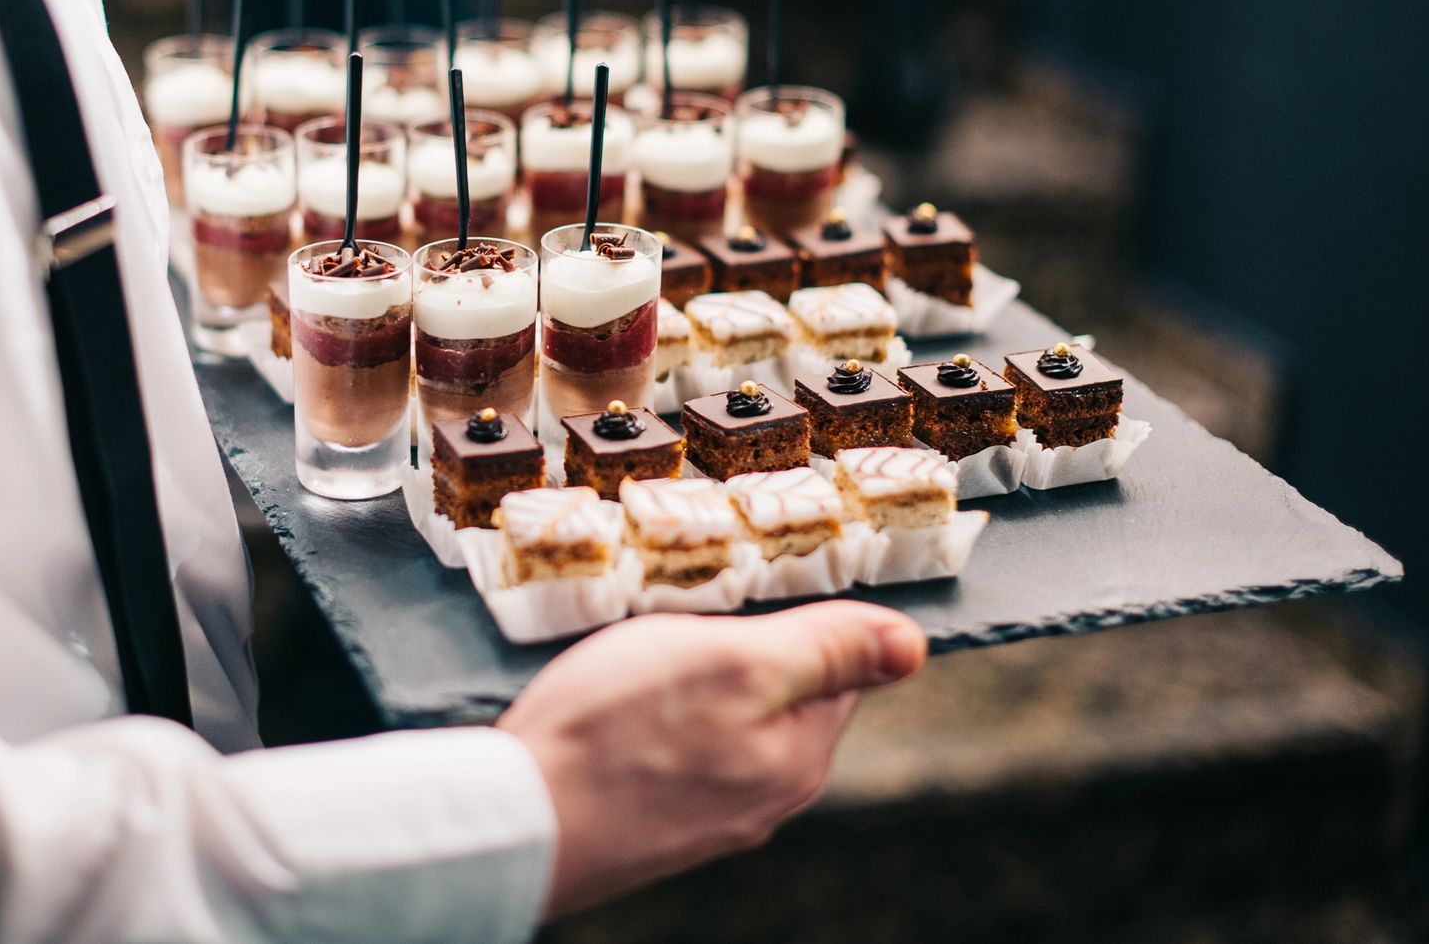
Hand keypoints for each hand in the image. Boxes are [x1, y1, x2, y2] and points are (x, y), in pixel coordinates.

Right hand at [499, 601, 925, 917]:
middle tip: (673, 629)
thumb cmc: (614, 732)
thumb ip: (824, 650)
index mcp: (797, 754)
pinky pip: (675, 754)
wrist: (513, 824)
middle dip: (734, 652)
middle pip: (777, 694)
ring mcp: (707, 819)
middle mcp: (764, 798)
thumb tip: (914, 645)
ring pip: (722, 723)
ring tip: (633, 669)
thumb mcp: (731, 660)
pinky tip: (611, 713)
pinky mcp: (654, 827)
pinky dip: (651, 722)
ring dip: (689, 685)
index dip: (790, 618)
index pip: (835, 666)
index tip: (736, 601)